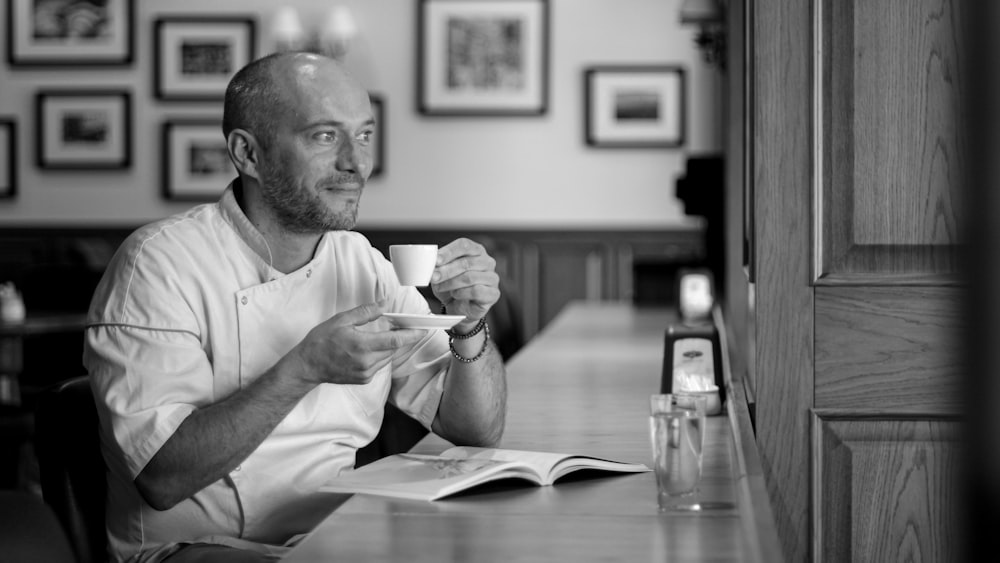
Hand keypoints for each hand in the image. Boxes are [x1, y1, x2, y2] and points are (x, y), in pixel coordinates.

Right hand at [293, 300, 425, 385]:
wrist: (307, 366)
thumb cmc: (321, 341)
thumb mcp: (341, 320)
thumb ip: (365, 312)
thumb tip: (384, 304)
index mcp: (362, 345)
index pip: (395, 341)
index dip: (412, 335)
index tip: (424, 329)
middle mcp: (366, 362)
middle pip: (393, 349)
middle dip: (398, 337)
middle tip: (398, 326)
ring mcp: (365, 373)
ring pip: (387, 357)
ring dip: (386, 347)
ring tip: (374, 337)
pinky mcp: (363, 380)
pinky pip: (378, 365)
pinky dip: (377, 356)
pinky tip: (364, 350)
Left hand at [431, 238, 500, 332]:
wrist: (460, 308)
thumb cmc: (452, 287)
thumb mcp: (441, 273)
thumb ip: (438, 266)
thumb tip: (429, 262)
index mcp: (475, 250)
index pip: (464, 245)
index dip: (449, 252)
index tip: (436, 260)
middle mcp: (487, 261)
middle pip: (466, 262)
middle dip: (446, 270)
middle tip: (433, 277)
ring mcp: (492, 277)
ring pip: (470, 277)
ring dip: (451, 283)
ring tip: (440, 287)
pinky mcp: (493, 293)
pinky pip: (476, 291)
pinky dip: (461, 293)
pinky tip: (455, 294)